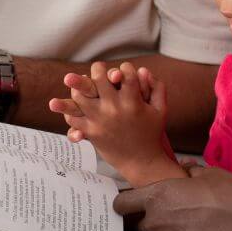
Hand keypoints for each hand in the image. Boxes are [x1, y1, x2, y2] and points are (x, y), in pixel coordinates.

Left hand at [50, 62, 184, 186]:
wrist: (142, 162)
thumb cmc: (151, 134)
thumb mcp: (160, 110)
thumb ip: (157, 87)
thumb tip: (143, 70)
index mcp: (132, 101)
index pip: (125, 72)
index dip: (124, 68)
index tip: (123, 71)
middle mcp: (114, 107)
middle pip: (98, 77)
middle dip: (98, 69)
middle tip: (98, 70)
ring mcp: (100, 119)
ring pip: (80, 95)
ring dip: (79, 87)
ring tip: (83, 85)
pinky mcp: (91, 132)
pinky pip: (73, 117)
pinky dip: (71, 111)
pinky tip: (77, 107)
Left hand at [113, 164, 231, 230]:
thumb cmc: (228, 192)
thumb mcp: (206, 173)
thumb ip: (187, 171)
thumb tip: (184, 168)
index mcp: (156, 196)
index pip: (122, 204)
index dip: (125, 205)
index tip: (131, 206)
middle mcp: (155, 223)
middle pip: (140, 227)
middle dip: (152, 224)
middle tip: (171, 221)